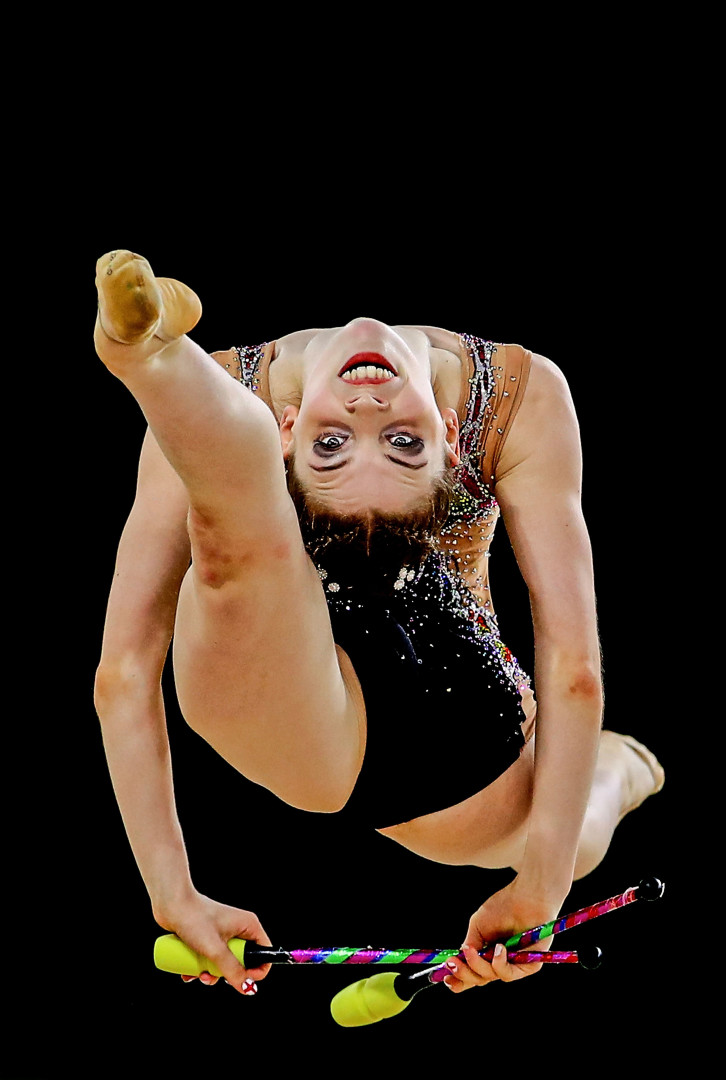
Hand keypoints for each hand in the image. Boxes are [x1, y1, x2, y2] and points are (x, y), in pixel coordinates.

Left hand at [154, 890, 271, 995]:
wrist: (170, 904)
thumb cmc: (194, 918)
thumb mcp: (215, 950)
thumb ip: (233, 971)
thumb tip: (248, 989)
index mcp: (248, 926)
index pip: (265, 953)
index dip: (257, 971)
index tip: (241, 980)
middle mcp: (238, 929)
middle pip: (242, 962)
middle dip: (226, 974)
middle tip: (212, 975)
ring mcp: (223, 933)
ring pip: (224, 963)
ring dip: (211, 974)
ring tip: (197, 973)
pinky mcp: (208, 938)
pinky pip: (211, 959)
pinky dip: (201, 968)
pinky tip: (188, 971)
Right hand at [444, 877, 565, 992]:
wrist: (526, 895)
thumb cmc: (504, 906)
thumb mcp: (478, 926)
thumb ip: (470, 946)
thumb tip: (460, 961)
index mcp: (486, 953)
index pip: (472, 973)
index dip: (458, 979)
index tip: (445, 978)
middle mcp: (499, 961)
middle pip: (479, 979)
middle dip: (463, 975)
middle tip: (452, 964)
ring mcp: (513, 964)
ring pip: (491, 977)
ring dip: (478, 966)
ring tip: (473, 951)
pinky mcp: (528, 966)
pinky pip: (509, 974)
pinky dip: (499, 964)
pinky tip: (498, 949)